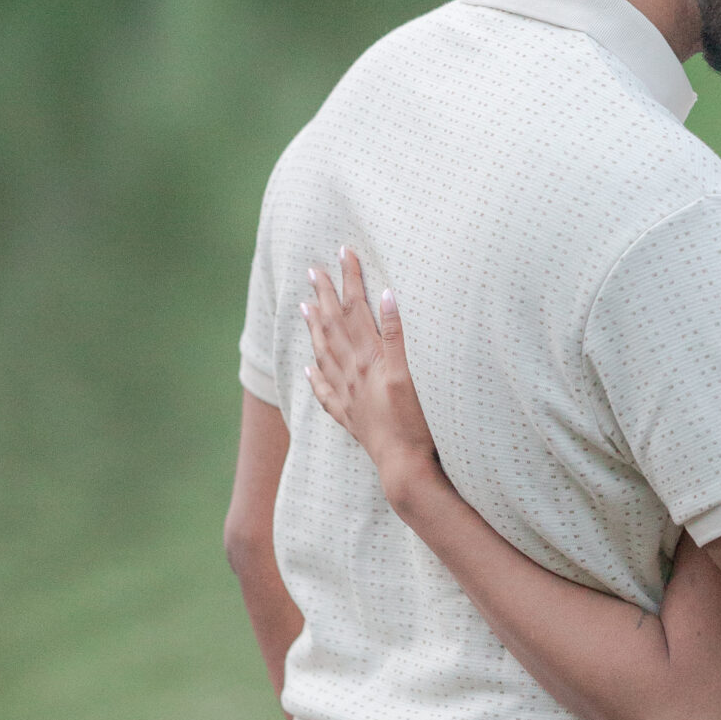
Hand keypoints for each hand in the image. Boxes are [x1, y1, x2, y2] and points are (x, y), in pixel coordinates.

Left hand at [302, 249, 440, 510]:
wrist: (404, 466)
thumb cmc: (416, 422)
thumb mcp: (412, 372)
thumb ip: (398, 334)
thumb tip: (386, 295)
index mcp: (370, 358)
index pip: (356, 310)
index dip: (349, 280)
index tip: (343, 253)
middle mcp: (353, 373)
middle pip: (334, 327)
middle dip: (324, 296)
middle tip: (313, 272)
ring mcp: (349, 396)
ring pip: (324, 354)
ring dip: (314, 328)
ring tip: (304, 308)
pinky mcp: (351, 418)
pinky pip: (325, 393)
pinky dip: (316, 377)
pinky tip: (309, 368)